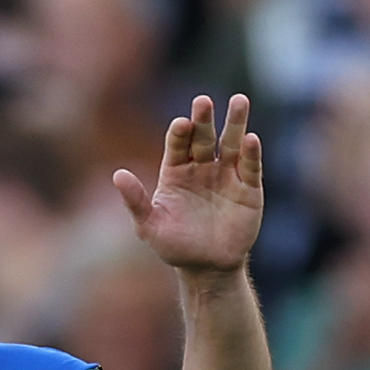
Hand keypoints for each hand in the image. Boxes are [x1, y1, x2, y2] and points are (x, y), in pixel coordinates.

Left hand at [114, 95, 263, 274]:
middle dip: (204, 119)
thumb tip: (117, 174)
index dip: (179, 133)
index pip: (178, 144)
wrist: (207, 269)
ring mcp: (227, 175)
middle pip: (204, 136)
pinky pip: (251, 167)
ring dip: (236, 122)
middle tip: (203, 102)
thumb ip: (135, 201)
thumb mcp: (150, 227)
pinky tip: (251, 139)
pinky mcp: (249, 188)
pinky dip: (251, 153)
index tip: (181, 124)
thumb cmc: (175, 247)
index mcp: (177, 170)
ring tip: (240, 100)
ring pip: (231, 143)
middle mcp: (202, 167)